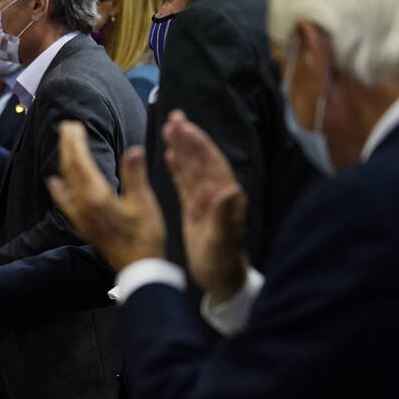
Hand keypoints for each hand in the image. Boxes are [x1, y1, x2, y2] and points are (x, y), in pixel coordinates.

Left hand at [48, 121, 164, 271]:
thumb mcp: (144, 202)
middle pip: (69, 169)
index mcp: (96, 196)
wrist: (138, 269)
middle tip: (66, 126)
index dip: (75, 142)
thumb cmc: (144, 236)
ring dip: (64, 162)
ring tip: (64, 146)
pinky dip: (59, 187)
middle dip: (67, 146)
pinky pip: (64, 201)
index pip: (81, 162)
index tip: (73, 124)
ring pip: (66, 183)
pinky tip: (55, 182)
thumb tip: (133, 149)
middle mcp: (82, 205)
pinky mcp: (83, 225)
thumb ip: (135, 174)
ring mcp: (80, 216)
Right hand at [163, 110, 248, 300]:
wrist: (223, 281)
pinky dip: (179, 166)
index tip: (185, 127)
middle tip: (175, 117)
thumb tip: (229, 190)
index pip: (210, 163)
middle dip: (189, 138)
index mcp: (225, 197)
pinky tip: (170, 154)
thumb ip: (226, 217)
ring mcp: (206, 200)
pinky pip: (186, 181)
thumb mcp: (222, 242)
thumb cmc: (222, 264)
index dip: (198, 144)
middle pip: (201, 159)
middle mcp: (217, 193)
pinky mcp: (197, 208)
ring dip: (183, 147)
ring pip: (193, 167)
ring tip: (169, 127)